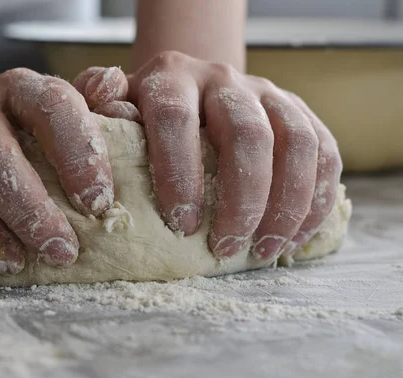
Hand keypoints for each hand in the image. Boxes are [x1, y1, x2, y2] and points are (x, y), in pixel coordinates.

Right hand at [0, 69, 114, 273]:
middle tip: (60, 251)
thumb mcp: (68, 115)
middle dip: (27, 208)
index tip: (98, 204)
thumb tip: (116, 95)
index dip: (77, 153)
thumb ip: (100, 107)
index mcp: (21, 88)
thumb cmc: (27, 135)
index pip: (50, 106)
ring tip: (11, 263)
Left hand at [73, 51, 341, 261]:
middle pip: (246, 134)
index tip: (180, 226)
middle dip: (241, 199)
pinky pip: (325, 150)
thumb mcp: (113, 107)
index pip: (176, 119)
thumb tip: (108, 114)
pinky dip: (317, 198)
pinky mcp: (298, 110)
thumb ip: (100, 105)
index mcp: (171, 78)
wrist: (190, 87)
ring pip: (295, 142)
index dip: (180, 173)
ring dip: (285, 204)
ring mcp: (267, 91)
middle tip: (226, 248)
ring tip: (265, 251)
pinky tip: (295, 236)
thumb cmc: (145, 113)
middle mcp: (223, 78)